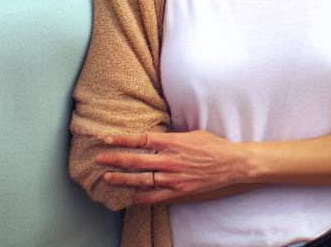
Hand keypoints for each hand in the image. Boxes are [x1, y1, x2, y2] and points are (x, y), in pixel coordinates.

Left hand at [95, 129, 254, 204]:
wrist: (232, 164)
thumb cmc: (214, 145)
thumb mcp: (192, 133)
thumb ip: (172, 137)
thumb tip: (156, 138)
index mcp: (173, 142)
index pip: (141, 140)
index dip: (122, 140)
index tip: (106, 139)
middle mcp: (170, 160)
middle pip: (135, 160)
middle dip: (114, 159)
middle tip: (98, 159)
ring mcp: (173, 177)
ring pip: (140, 179)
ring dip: (122, 178)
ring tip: (108, 177)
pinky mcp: (178, 190)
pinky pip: (154, 196)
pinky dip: (140, 197)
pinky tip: (130, 197)